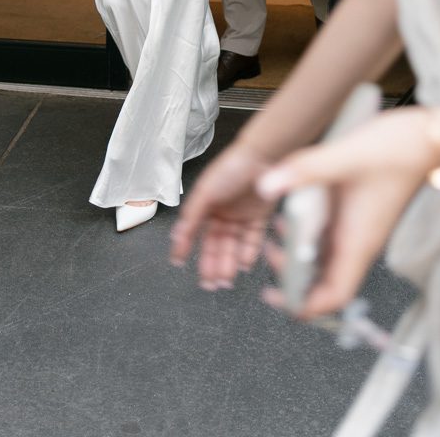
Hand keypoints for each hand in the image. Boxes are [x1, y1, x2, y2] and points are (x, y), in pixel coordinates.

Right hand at [170, 142, 278, 288]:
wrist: (262, 156)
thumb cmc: (231, 168)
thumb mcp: (205, 191)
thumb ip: (192, 215)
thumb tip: (176, 236)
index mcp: (207, 205)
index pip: (195, 231)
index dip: (187, 247)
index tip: (179, 262)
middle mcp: (223, 213)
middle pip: (215, 243)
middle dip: (211, 264)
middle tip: (209, 283)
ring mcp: (241, 216)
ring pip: (233, 246)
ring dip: (228, 264)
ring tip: (225, 280)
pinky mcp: (259, 218)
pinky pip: (252, 241)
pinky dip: (248, 254)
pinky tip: (243, 265)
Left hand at [253, 109, 434, 316]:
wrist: (428, 137)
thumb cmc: (398, 149)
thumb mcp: (344, 156)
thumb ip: (305, 170)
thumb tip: (266, 186)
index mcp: (357, 241)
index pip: (333, 296)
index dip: (304, 304)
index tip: (276, 295)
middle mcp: (359, 242)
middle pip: (325, 284)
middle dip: (294, 278)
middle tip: (272, 254)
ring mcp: (359, 229)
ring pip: (326, 262)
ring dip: (300, 256)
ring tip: (279, 234)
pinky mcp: (358, 214)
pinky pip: (330, 238)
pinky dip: (310, 235)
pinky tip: (296, 211)